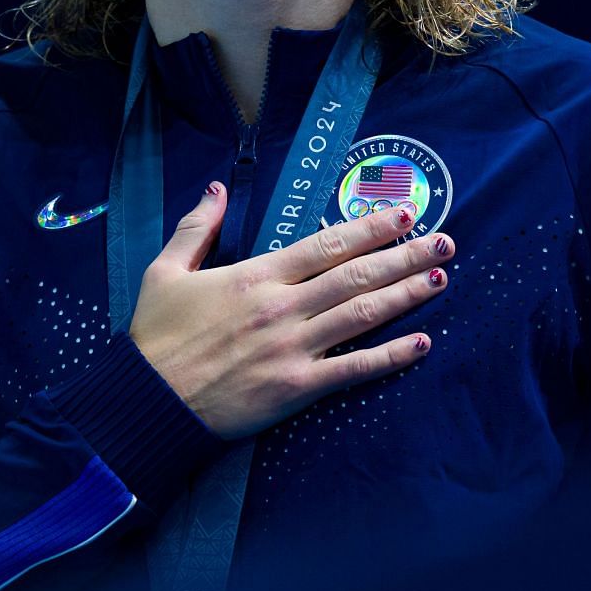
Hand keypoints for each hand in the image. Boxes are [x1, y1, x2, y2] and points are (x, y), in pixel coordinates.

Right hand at [128, 182, 451, 439]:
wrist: (146, 401)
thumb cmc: (155, 336)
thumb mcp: (164, 271)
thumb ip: (197, 227)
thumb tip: (218, 189)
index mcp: (256, 275)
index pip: (327, 244)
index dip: (370, 228)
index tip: (404, 214)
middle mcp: (282, 306)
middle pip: (357, 274)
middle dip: (405, 255)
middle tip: (444, 241)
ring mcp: (293, 348)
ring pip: (362, 314)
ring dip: (407, 294)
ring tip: (441, 277)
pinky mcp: (296, 388)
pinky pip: (353, 369)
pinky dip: (390, 357)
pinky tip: (421, 343)